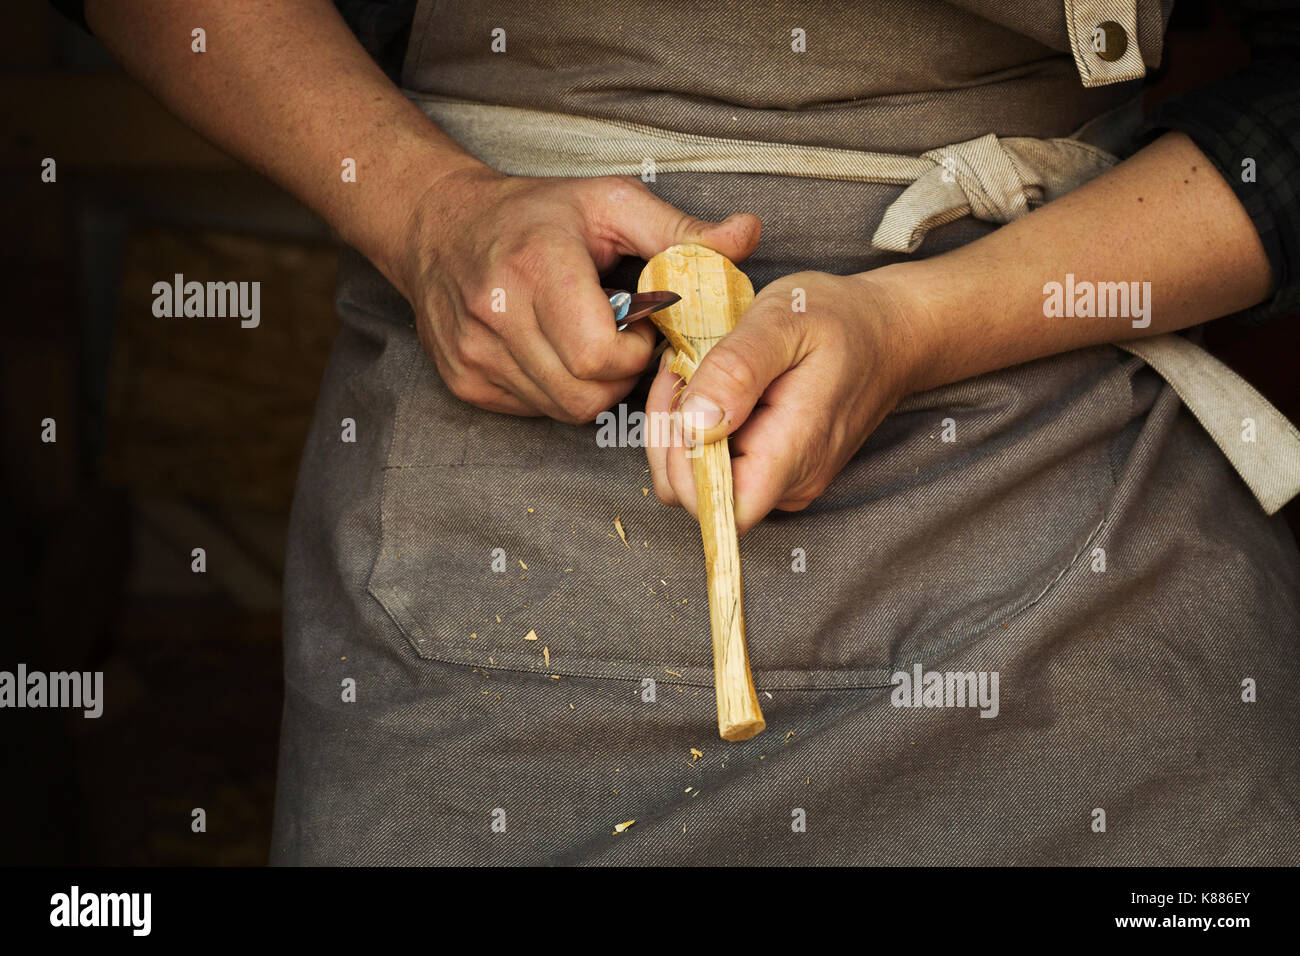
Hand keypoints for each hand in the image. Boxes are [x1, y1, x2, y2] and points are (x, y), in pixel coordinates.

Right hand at [388, 166, 761, 421]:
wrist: (441, 226)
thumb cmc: (538, 214)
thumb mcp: (613, 204)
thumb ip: (682, 231)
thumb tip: (748, 236)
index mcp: (536, 266)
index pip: (599, 356)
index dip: (634, 353)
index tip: (639, 325)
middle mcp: (495, 314)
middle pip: (585, 395)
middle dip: (619, 375)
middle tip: (622, 338)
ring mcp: (473, 353)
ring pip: (562, 410)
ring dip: (592, 386)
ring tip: (589, 340)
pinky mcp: (464, 380)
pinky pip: (534, 410)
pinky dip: (557, 390)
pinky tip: (555, 351)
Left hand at [645, 268, 924, 531]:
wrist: (888, 332)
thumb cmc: (839, 320)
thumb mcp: (783, 320)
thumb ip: (736, 370)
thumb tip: (695, 423)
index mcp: (792, 453)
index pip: (715, 505)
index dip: (679, 459)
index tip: (682, 392)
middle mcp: (790, 483)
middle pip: (697, 496)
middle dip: (670, 435)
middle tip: (681, 368)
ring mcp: (785, 483)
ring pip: (702, 482)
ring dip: (681, 431)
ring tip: (697, 372)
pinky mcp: (778, 472)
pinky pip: (722, 469)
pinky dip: (702, 431)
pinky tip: (714, 387)